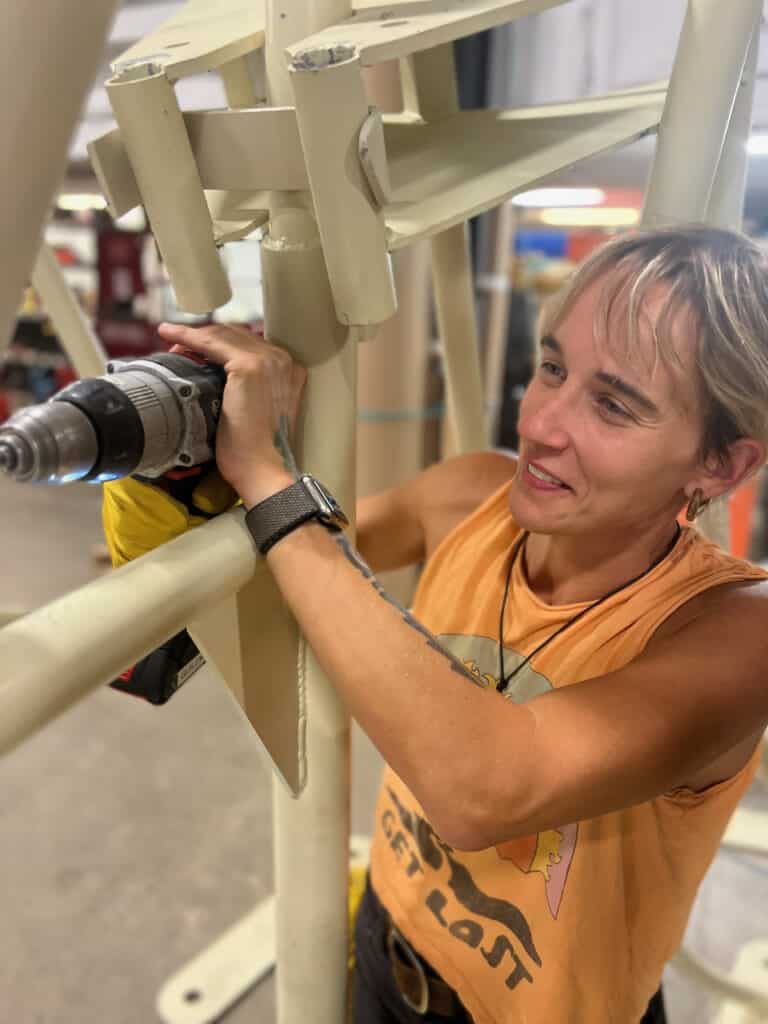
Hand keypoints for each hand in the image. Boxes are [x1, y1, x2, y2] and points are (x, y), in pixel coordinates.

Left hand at [157, 322, 305, 504]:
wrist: (262, 468)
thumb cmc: (256, 450)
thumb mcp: (258, 411)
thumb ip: (249, 390)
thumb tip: (216, 378)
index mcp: (289, 371)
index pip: (250, 344)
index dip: (221, 343)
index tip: (197, 350)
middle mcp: (282, 360)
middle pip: (237, 334)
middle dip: (207, 336)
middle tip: (180, 345)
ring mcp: (268, 361)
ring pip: (223, 334)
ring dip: (194, 334)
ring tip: (171, 338)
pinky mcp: (249, 366)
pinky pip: (210, 343)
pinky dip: (187, 336)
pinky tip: (170, 334)